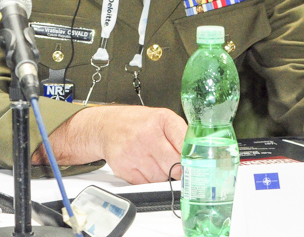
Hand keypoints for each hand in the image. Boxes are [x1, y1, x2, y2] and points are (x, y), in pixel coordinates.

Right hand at [33, 105, 186, 183]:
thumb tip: (196, 156)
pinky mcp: (124, 168)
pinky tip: (145, 167)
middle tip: (178, 166)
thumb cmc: (139, 123)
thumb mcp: (162, 119)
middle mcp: (147, 134)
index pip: (185, 143)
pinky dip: (149, 180)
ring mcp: (134, 152)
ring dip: (163, 176)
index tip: (196, 164)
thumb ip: (180, 135)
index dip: (192, 157)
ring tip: (157, 162)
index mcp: (162, 119)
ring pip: (161, 178)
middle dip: (179, 169)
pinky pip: (146, 184)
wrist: (107, 126)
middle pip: (174, 165)